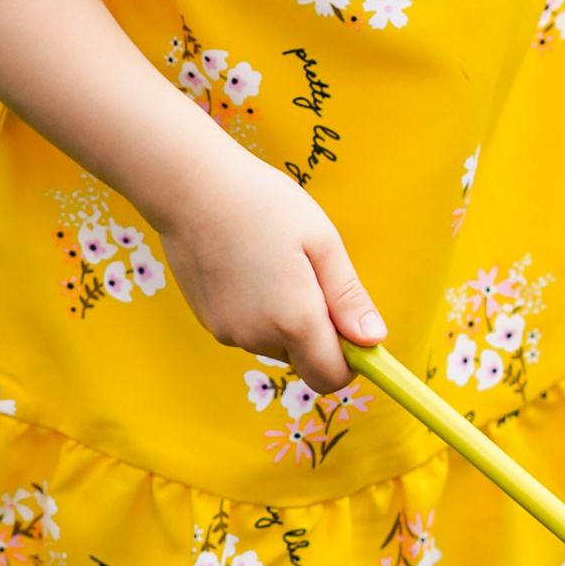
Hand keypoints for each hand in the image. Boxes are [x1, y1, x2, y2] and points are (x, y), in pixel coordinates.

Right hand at [154, 139, 385, 388]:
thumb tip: (374, 340)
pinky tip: (249, 266)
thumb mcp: (321, 243)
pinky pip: (248, 330)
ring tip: (276, 264)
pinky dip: (258, 311)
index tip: (353, 328)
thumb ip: (348, 298)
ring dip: (286, 320)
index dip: (350, 361)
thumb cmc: (264, 205)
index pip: (330, 378)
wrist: (191, 187)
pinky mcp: (207, 321)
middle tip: (311, 276)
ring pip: (275, 344)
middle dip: (318, 333)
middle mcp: (256, 338)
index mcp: (293, 321)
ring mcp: (226, 332)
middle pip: (303, 360)